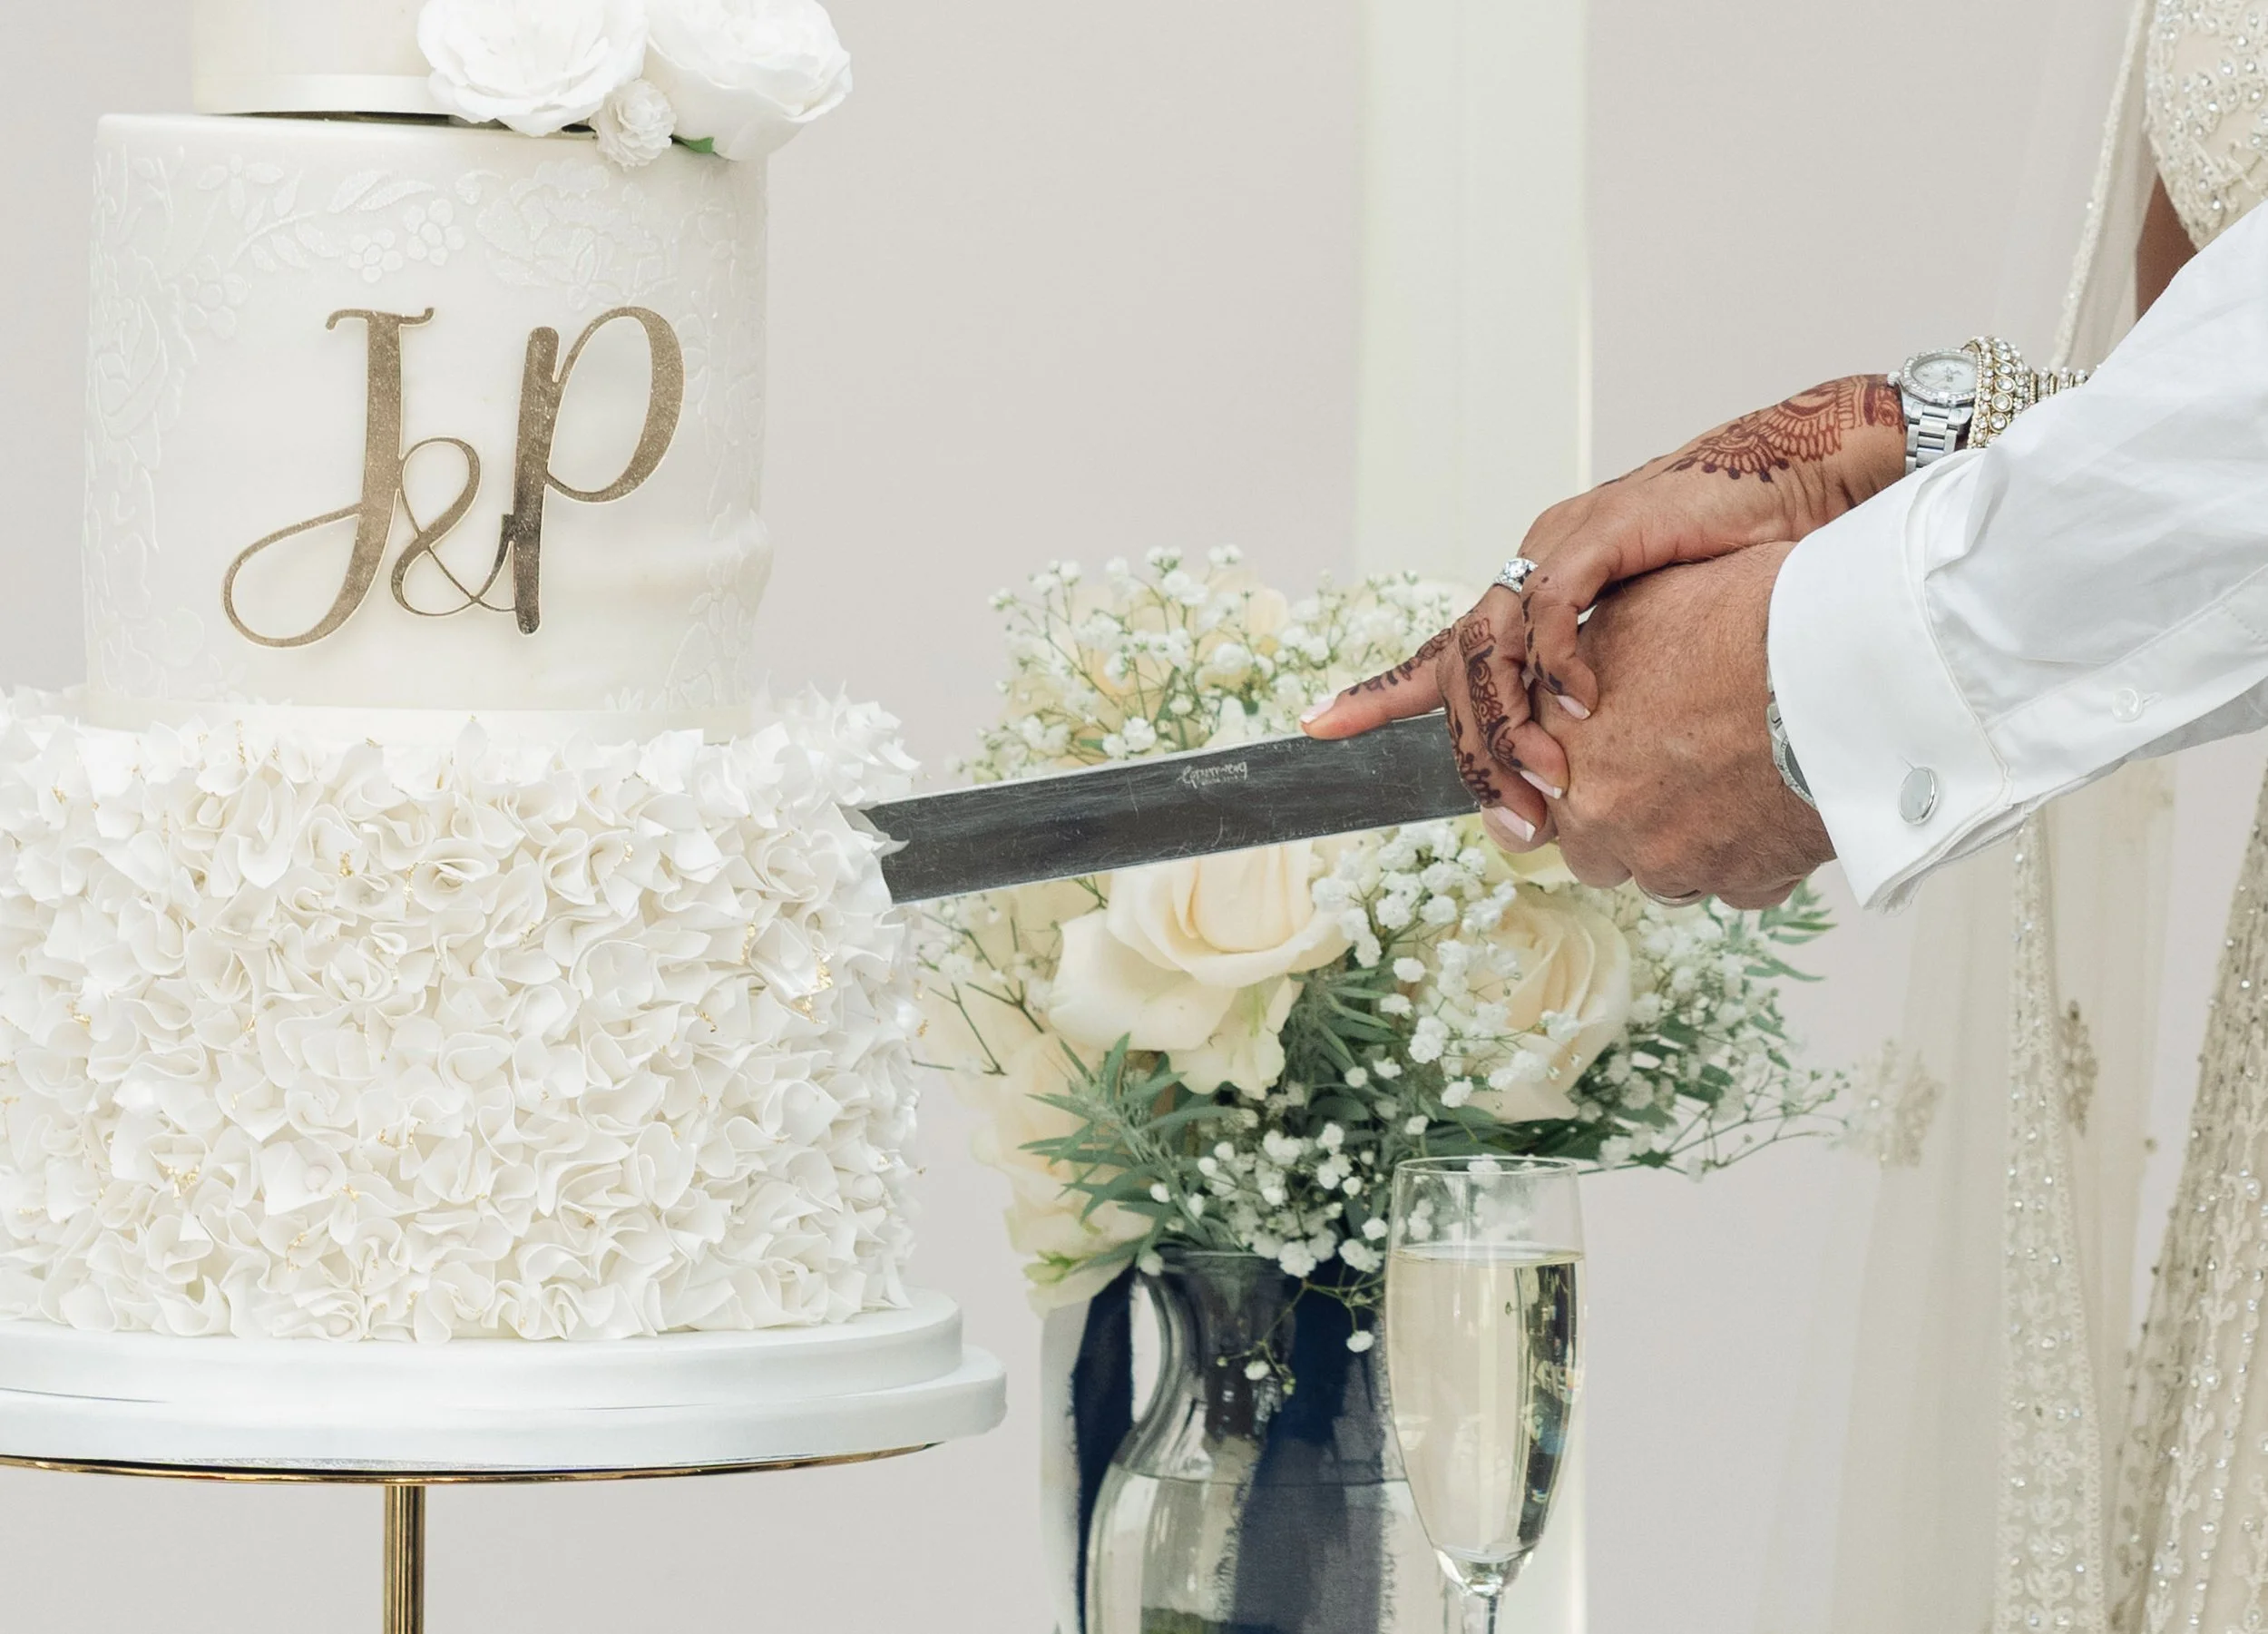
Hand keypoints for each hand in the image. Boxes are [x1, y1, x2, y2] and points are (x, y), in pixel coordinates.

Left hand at [1301, 376, 1903, 843]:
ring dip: (1508, 720)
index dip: (1380, 692)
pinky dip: (1558, 662)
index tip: (1317, 727)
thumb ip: (1626, 710)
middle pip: (1457, 665)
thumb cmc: (1752, 577)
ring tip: (1548, 777)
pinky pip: (1550, 603)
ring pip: (1488, 641)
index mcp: (1541, 598)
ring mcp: (1564, 544)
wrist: (1813, 489)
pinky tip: (1584, 707)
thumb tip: (1609, 788)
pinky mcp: (1605, 529)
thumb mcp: (1672, 657)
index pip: (1444, 653)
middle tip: (1510, 821)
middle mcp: (1536, 566)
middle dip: (1471, 751)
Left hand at [1535, 541, 1832, 908]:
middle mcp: (1599, 812)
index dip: (1577, 769)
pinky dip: (1746, 859)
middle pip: (1591, 843)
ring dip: (1682, 841)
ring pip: (1659, 871)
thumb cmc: (1746, 618)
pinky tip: (1771, 810)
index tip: (1611, 756)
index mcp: (1560, 742)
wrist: (1837, 665)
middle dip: (1622, 817)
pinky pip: (1730, 887)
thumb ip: (1588, 656)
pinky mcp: (1738, 882)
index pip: (1536, 781)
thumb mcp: (1640, 605)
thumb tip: (1578, 675)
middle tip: (1670, 773)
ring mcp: (1667, 857)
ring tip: (1730, 787)